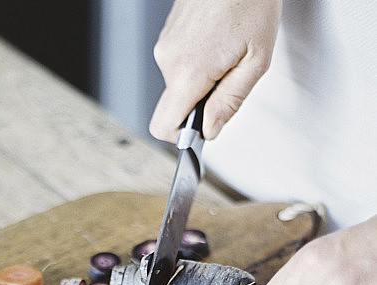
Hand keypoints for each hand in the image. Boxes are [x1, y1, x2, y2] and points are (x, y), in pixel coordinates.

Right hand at [150, 0, 281, 141]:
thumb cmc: (251, 1)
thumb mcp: (256, 61)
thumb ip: (230, 102)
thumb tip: (210, 131)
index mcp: (188, 72)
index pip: (164, 126)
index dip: (182, 136)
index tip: (202, 131)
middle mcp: (168, 59)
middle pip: (176, 105)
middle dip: (202, 101)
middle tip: (230, 76)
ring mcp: (165, 44)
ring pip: (180, 83)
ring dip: (203, 78)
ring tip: (227, 51)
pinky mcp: (167, 34)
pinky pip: (179, 62)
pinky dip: (198, 60)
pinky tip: (218, 39)